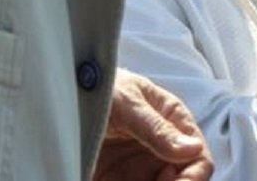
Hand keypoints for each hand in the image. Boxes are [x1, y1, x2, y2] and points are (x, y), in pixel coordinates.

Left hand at [93, 68, 212, 180]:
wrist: (57, 95)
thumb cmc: (98, 85)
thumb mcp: (127, 103)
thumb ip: (156, 128)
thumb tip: (192, 148)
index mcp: (172, 122)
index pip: (198, 157)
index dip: (193, 178)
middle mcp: (161, 149)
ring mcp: (139, 168)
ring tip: (117, 179)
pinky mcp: (117, 180)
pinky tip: (106, 180)